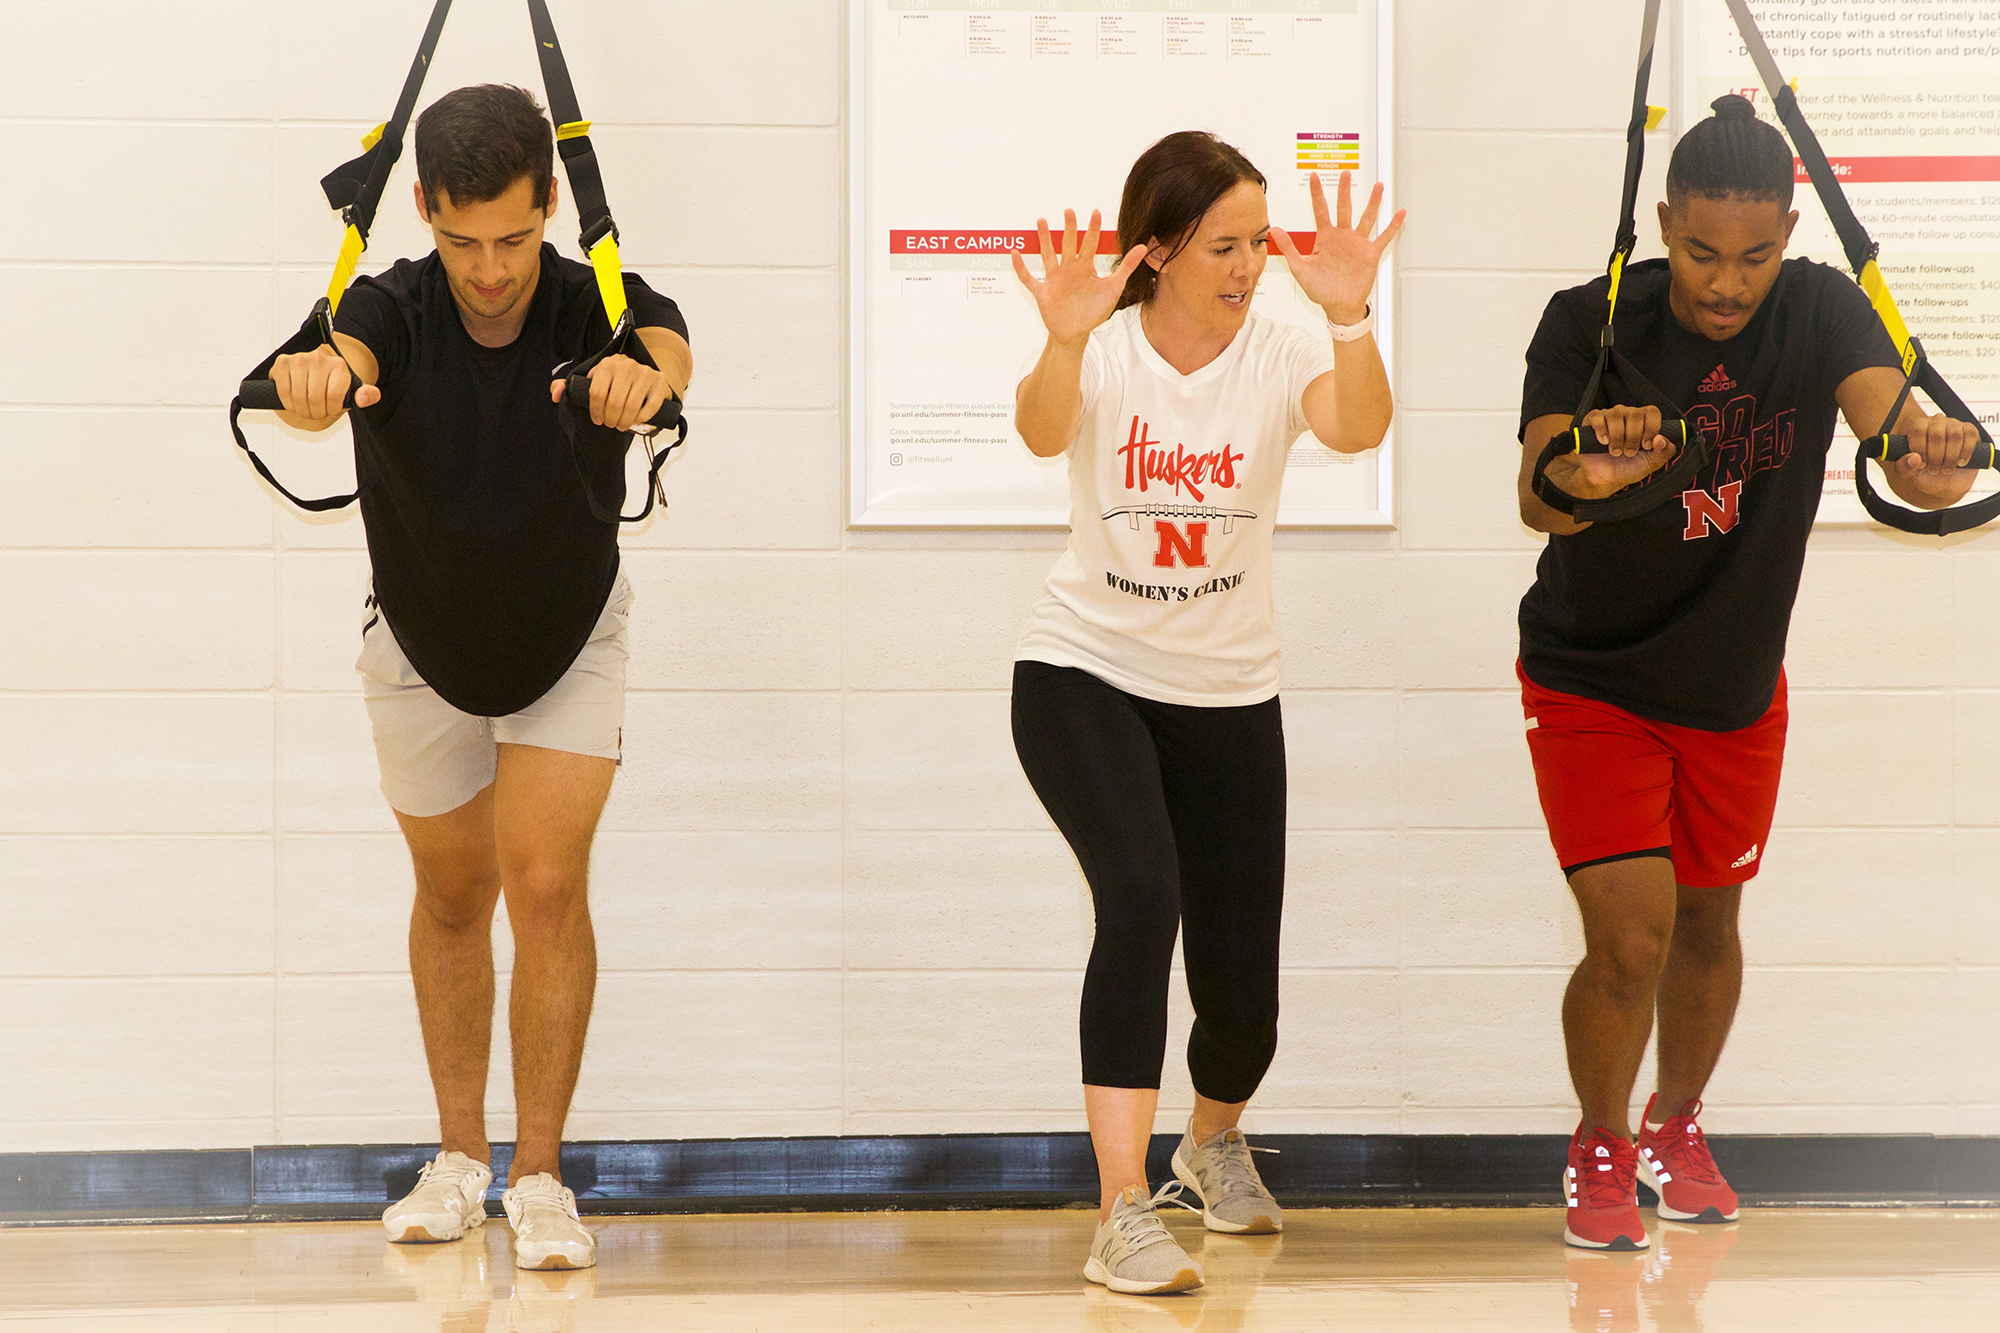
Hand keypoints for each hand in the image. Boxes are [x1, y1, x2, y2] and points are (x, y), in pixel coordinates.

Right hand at [272, 343, 378, 422]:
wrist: (312, 376)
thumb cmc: (332, 387)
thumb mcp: (351, 392)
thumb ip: (365, 396)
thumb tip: (363, 398)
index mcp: (339, 365)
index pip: (335, 397)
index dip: (332, 409)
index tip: (331, 409)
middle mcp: (319, 358)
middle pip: (315, 399)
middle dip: (316, 413)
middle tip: (317, 413)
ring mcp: (299, 359)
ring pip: (299, 397)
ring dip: (302, 411)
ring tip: (306, 409)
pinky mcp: (282, 362)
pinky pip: (283, 392)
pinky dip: (288, 404)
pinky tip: (294, 403)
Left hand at [551, 353, 669, 431]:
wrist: (647, 375)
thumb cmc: (617, 382)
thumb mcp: (594, 381)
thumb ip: (572, 387)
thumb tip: (555, 395)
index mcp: (607, 364)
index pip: (596, 392)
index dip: (595, 411)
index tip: (597, 420)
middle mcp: (626, 365)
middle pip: (614, 401)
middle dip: (611, 419)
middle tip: (611, 425)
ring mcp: (645, 372)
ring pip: (631, 406)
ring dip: (625, 422)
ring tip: (622, 426)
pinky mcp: (659, 382)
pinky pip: (649, 407)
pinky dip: (642, 418)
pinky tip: (637, 420)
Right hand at [1011, 209, 1148, 347]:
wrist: (1077, 333)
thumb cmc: (1094, 311)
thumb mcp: (1113, 288)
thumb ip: (1126, 267)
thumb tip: (1143, 246)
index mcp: (1085, 268)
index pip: (1090, 244)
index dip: (1093, 229)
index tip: (1095, 212)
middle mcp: (1069, 270)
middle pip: (1068, 245)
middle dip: (1069, 228)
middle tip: (1069, 210)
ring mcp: (1054, 280)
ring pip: (1048, 255)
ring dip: (1044, 240)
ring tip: (1041, 221)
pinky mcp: (1042, 293)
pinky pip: (1028, 279)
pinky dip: (1020, 268)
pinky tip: (1014, 254)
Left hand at [1269, 171, 1404, 324]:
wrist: (1338, 306)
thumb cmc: (1320, 289)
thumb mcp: (1300, 268)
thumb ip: (1288, 247)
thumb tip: (1274, 230)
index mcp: (1325, 238)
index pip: (1320, 210)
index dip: (1317, 193)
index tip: (1314, 176)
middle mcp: (1342, 237)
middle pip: (1344, 208)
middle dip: (1344, 190)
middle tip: (1345, 173)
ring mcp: (1357, 243)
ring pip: (1366, 217)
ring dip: (1372, 202)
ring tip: (1378, 186)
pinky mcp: (1371, 253)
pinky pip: (1384, 236)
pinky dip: (1393, 225)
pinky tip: (1400, 213)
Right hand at [1542, 406, 1677, 498]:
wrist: (1606, 479)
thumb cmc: (1630, 467)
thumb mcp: (1652, 463)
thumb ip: (1664, 452)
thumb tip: (1661, 439)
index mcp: (1644, 421)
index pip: (1652, 412)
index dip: (1651, 428)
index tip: (1646, 445)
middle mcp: (1627, 415)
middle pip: (1635, 414)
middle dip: (1633, 437)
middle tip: (1629, 452)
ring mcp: (1609, 416)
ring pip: (1616, 415)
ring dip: (1617, 437)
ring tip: (1616, 451)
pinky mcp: (1592, 422)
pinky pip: (1597, 416)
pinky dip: (1601, 430)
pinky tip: (1604, 442)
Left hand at [1893, 413, 1980, 498]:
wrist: (1946, 482)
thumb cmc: (1925, 474)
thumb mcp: (1909, 474)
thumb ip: (1904, 467)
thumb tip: (1914, 458)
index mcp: (1918, 427)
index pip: (1918, 430)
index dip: (1919, 449)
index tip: (1921, 465)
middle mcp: (1936, 422)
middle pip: (1936, 434)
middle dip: (1935, 456)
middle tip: (1934, 470)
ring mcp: (1954, 424)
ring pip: (1954, 435)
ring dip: (1950, 457)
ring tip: (1946, 469)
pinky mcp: (1970, 431)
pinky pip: (1970, 435)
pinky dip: (1965, 452)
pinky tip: (1960, 463)